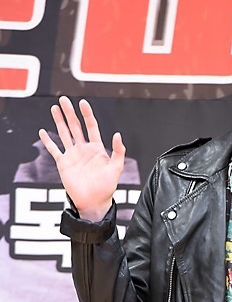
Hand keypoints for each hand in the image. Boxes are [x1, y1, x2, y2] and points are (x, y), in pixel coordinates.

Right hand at [39, 96, 125, 221]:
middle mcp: (84, 149)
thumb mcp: (116, 167)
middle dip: (70, 113)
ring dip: (59, 121)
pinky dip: (48, 141)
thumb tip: (117, 134)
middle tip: (63, 100)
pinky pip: (54, 150)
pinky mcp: (63, 164)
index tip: (83, 102)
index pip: (91, 126)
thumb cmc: (107, 186)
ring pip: (64, 134)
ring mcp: (72, 155)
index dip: (87, 114)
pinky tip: (43, 132)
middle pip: (75, 126)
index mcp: (97, 148)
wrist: (94, 201)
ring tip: (54, 108)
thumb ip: (118, 151)